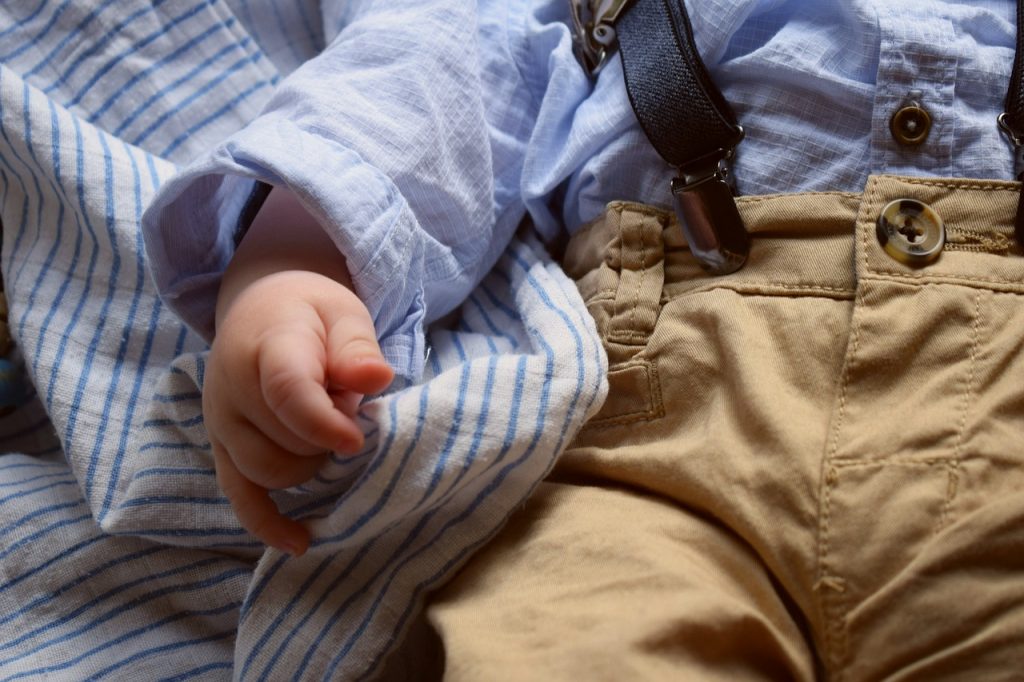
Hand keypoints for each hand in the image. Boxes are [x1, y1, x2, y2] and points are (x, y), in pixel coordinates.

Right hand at [204, 269, 393, 555]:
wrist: (261, 307)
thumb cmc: (311, 312)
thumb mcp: (343, 313)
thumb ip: (357, 347)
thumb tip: (377, 377)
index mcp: (266, 347)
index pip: (288, 393)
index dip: (325, 423)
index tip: (356, 438)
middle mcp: (232, 389)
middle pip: (287, 441)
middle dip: (328, 437)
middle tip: (346, 403)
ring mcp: (221, 423)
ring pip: (269, 473)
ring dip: (311, 464)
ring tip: (327, 428)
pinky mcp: (222, 449)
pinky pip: (239, 495)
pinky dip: (267, 522)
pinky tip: (299, 542)